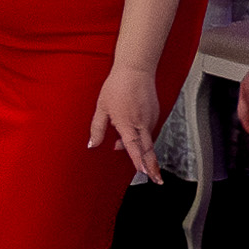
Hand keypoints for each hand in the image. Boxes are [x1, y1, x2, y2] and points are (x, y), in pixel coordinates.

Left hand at [85, 62, 168, 179]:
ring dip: (143, 150)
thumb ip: (97, 128)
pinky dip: (143, 137)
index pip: (134, 148)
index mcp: (127, 123)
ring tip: (136, 158)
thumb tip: (92, 145)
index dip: (139, 161)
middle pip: (149, 149)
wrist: (136, 69)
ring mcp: (151, 118)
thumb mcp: (101, 107)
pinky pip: (149, 130)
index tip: (144, 173)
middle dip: (152, 166)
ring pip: (148, 140)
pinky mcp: (155, 113)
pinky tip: (134, 136)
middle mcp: (142, 123)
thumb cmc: (117, 86)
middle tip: (156, 179)